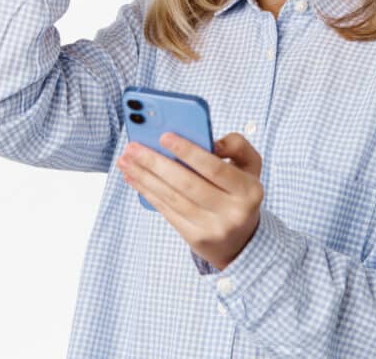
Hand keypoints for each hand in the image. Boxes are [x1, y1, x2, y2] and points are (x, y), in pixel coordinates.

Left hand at [116, 132, 263, 270]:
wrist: (242, 240)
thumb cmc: (239, 192)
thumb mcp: (249, 166)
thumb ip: (236, 145)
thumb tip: (210, 141)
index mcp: (248, 190)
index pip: (214, 167)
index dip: (188, 152)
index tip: (163, 136)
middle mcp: (233, 212)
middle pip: (187, 184)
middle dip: (155, 163)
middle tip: (133, 147)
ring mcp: (214, 228)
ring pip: (172, 198)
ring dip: (144, 177)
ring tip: (126, 161)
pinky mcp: (196, 238)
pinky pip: (167, 211)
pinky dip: (147, 192)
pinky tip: (133, 178)